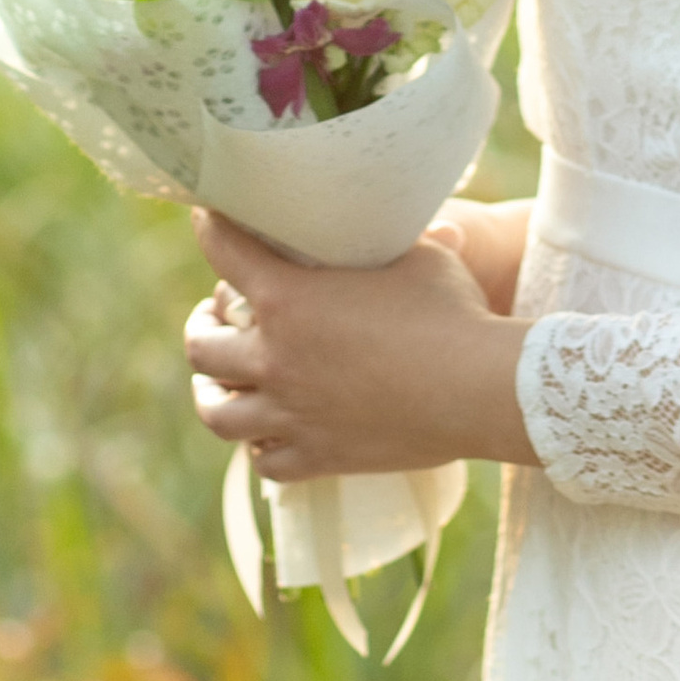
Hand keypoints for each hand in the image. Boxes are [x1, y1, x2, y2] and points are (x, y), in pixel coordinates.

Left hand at [183, 207, 538, 482]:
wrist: (478, 390)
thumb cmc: (450, 312)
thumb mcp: (418, 256)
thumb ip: (399, 239)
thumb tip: (428, 220)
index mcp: (287, 298)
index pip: (222, 251)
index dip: (208, 226)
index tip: (207, 217)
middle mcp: (276, 358)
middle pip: (201, 346)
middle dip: (201, 325)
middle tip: (215, 315)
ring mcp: (292, 414)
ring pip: (218, 414)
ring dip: (213, 393)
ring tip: (221, 381)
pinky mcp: (319, 456)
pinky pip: (265, 462)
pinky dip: (259, 446)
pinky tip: (269, 432)